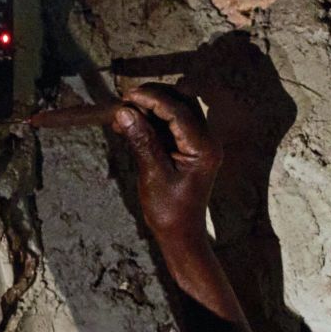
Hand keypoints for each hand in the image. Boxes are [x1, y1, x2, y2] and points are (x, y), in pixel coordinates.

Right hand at [111, 83, 221, 248]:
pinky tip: (130, 125)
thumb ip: (141, 141)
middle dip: (153, 98)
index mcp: (204, 147)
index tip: (127, 97)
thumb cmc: (169, 211)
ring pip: (176, 111)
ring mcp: (200, 143)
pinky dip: (151, 122)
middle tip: (124, 103)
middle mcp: (207, 140)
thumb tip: (124, 112)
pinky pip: (171, 125)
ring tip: (123, 115)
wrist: (181, 234)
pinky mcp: (189, 148)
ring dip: (150, 109)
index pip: (178, 111)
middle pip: (182, 103)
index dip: (152, 99)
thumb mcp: (152, 175)